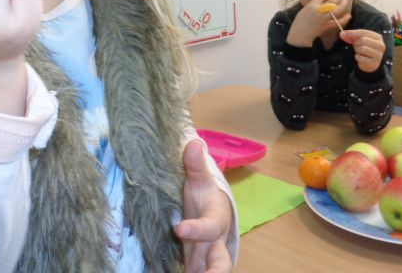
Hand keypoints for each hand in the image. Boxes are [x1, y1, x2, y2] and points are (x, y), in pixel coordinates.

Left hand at [175, 140, 232, 272]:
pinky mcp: (194, 264)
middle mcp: (214, 242)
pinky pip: (192, 272)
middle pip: (222, 263)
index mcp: (216, 220)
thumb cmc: (204, 194)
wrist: (210, 210)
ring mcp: (204, 256)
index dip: (197, 229)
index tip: (179, 228)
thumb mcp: (199, 179)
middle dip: (215, 272)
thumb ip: (195, 165)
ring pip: (208, 271)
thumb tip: (193, 143)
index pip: (210, 227)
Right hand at [286, 0, 350, 46]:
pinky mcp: (327, 26)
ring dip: (342, 6)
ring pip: (336, 11)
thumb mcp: (304, 9)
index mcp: (312, 5)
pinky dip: (344, 19)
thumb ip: (312, 3)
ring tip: (345, 1)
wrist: (300, 34)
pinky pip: (337, 22)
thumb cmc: (300, 21)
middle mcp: (319, 11)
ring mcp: (324, 19)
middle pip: (331, 2)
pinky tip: (348, 15)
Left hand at [339, 29, 384, 72]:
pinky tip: (361, 58)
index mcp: (378, 37)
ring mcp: (378, 55)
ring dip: (357, 50)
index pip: (364, 32)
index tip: (343, 34)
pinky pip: (360, 58)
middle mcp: (380, 45)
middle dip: (356, 43)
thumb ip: (351, 36)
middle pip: (363, 40)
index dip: (352, 32)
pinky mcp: (374, 63)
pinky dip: (357, 57)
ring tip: (360, 52)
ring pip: (362, 48)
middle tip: (356, 46)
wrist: (370, 64)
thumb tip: (342, 34)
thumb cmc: (365, 49)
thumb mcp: (359, 40)